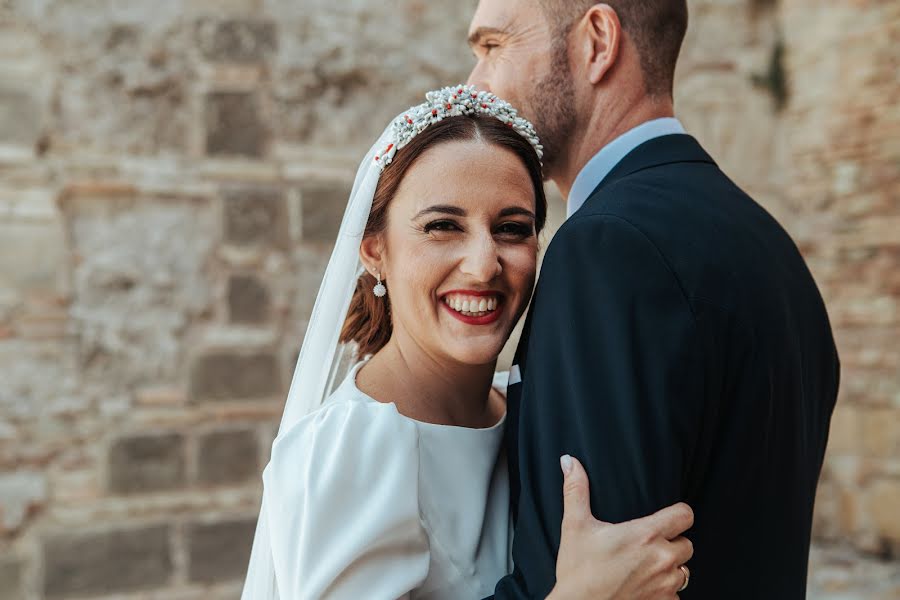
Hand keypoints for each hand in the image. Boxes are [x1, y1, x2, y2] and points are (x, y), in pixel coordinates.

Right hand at [546, 455, 693, 599]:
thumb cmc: (577, 570)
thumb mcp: (575, 526)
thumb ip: (576, 490)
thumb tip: (569, 461)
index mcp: (645, 535)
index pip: (685, 515)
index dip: (678, 514)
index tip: (666, 518)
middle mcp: (661, 559)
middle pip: (687, 544)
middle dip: (672, 544)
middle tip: (648, 546)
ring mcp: (665, 585)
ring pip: (684, 571)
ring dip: (670, 569)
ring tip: (646, 567)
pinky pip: (676, 596)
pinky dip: (664, 592)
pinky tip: (644, 588)